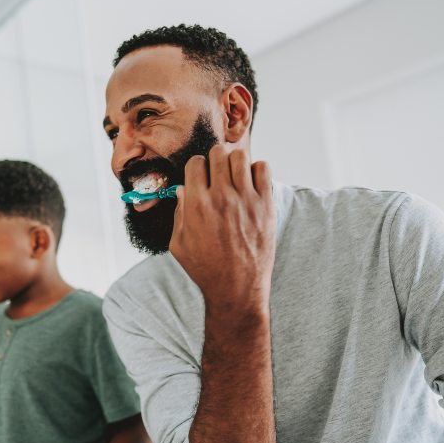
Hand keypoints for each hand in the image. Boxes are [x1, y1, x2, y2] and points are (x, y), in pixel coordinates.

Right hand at [170, 144, 275, 312]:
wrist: (236, 288)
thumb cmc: (206, 268)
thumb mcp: (178, 244)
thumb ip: (178, 213)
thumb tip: (183, 189)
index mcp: (196, 205)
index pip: (195, 163)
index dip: (197, 168)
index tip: (201, 178)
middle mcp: (220, 198)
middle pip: (218, 154)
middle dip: (215, 161)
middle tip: (218, 175)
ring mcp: (245, 200)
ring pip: (240, 156)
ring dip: (235, 163)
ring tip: (235, 178)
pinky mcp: (265, 205)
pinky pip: (263, 168)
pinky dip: (256, 171)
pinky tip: (251, 185)